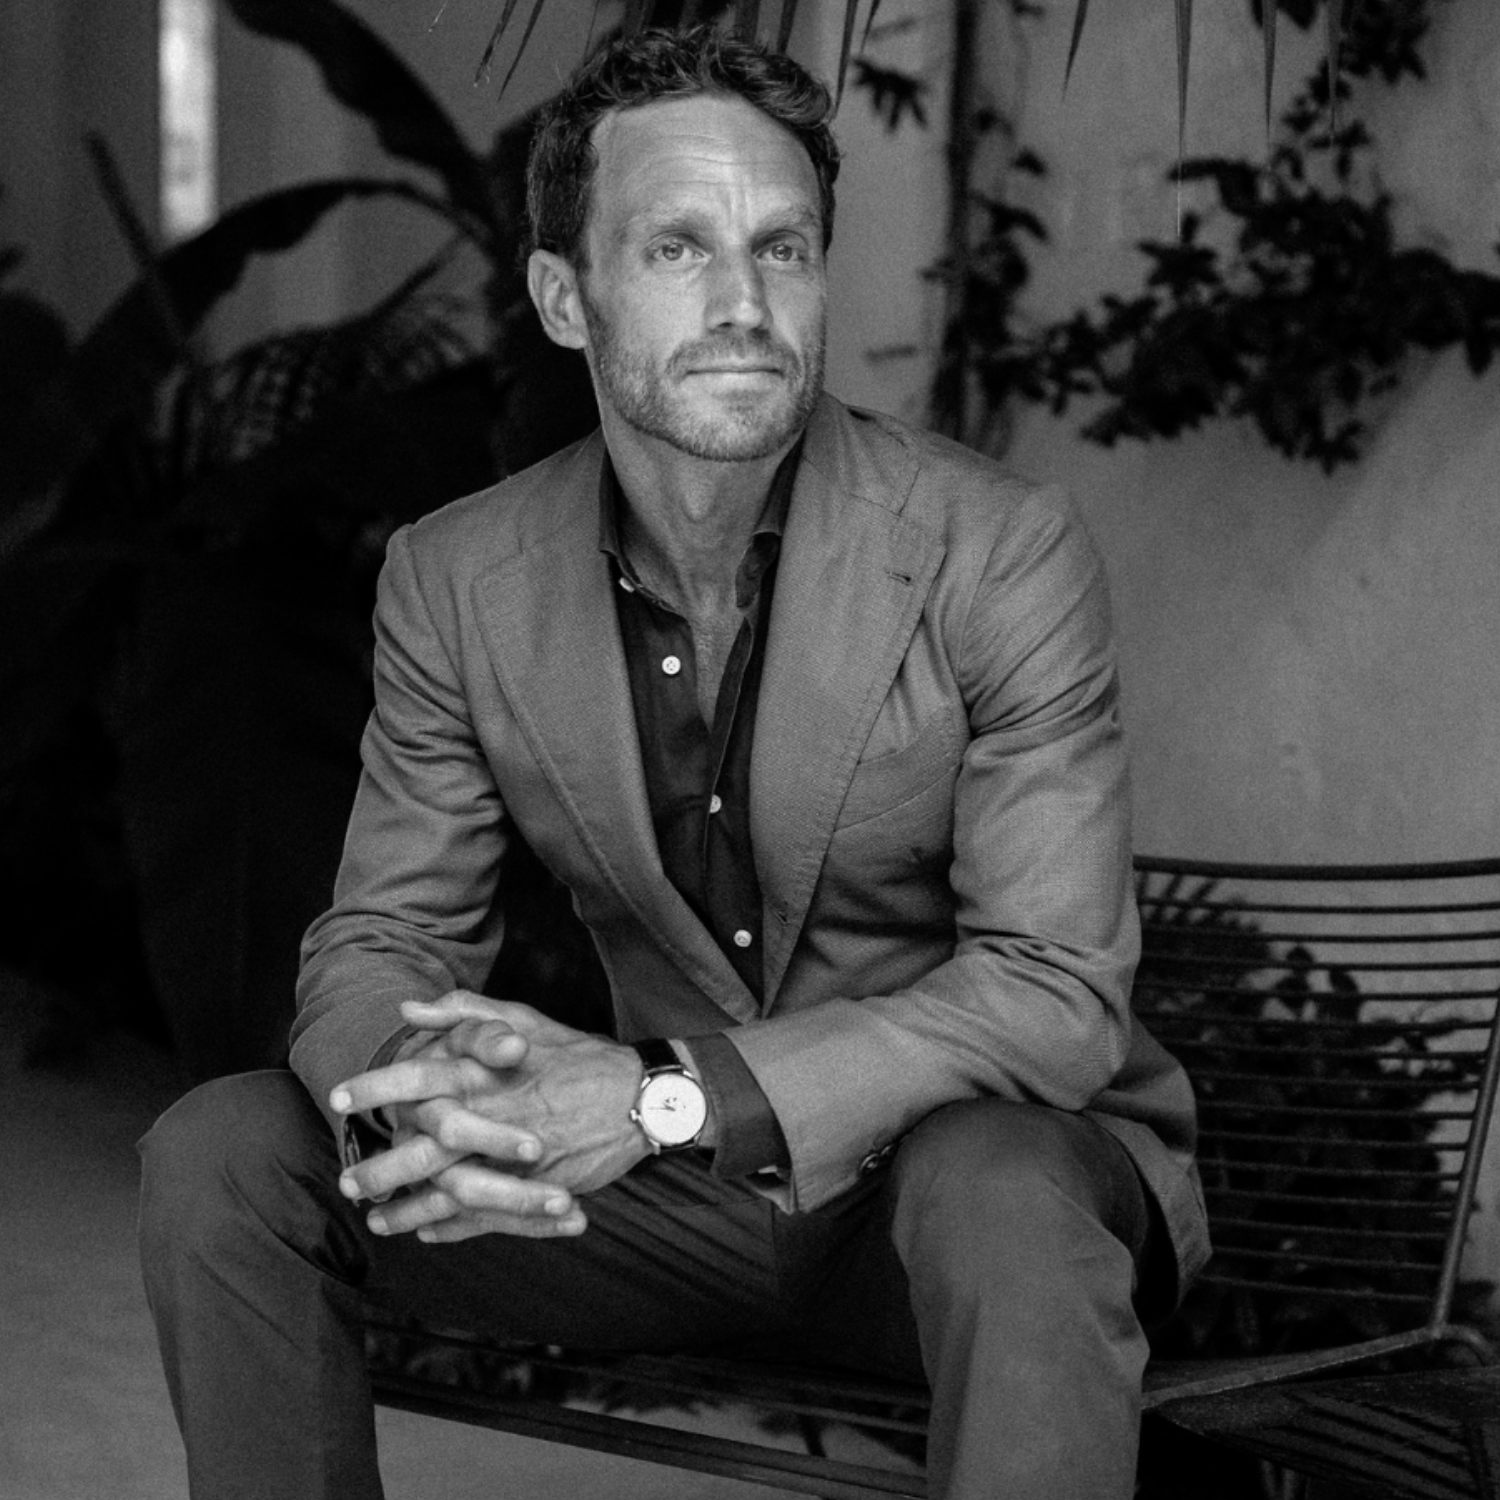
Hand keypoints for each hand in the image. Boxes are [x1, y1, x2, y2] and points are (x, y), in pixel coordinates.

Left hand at [331, 992, 648, 1241]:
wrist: (642, 1097)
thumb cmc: (577, 1054)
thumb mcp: (523, 1017)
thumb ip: (462, 1011)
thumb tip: (406, 1008)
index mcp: (489, 1071)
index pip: (421, 1076)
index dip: (376, 1086)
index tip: (338, 1098)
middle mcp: (497, 1115)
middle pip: (425, 1148)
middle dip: (381, 1168)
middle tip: (349, 1181)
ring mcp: (517, 1159)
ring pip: (449, 1192)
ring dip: (409, 1210)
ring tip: (378, 1219)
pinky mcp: (537, 1191)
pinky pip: (484, 1218)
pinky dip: (450, 1229)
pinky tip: (425, 1234)